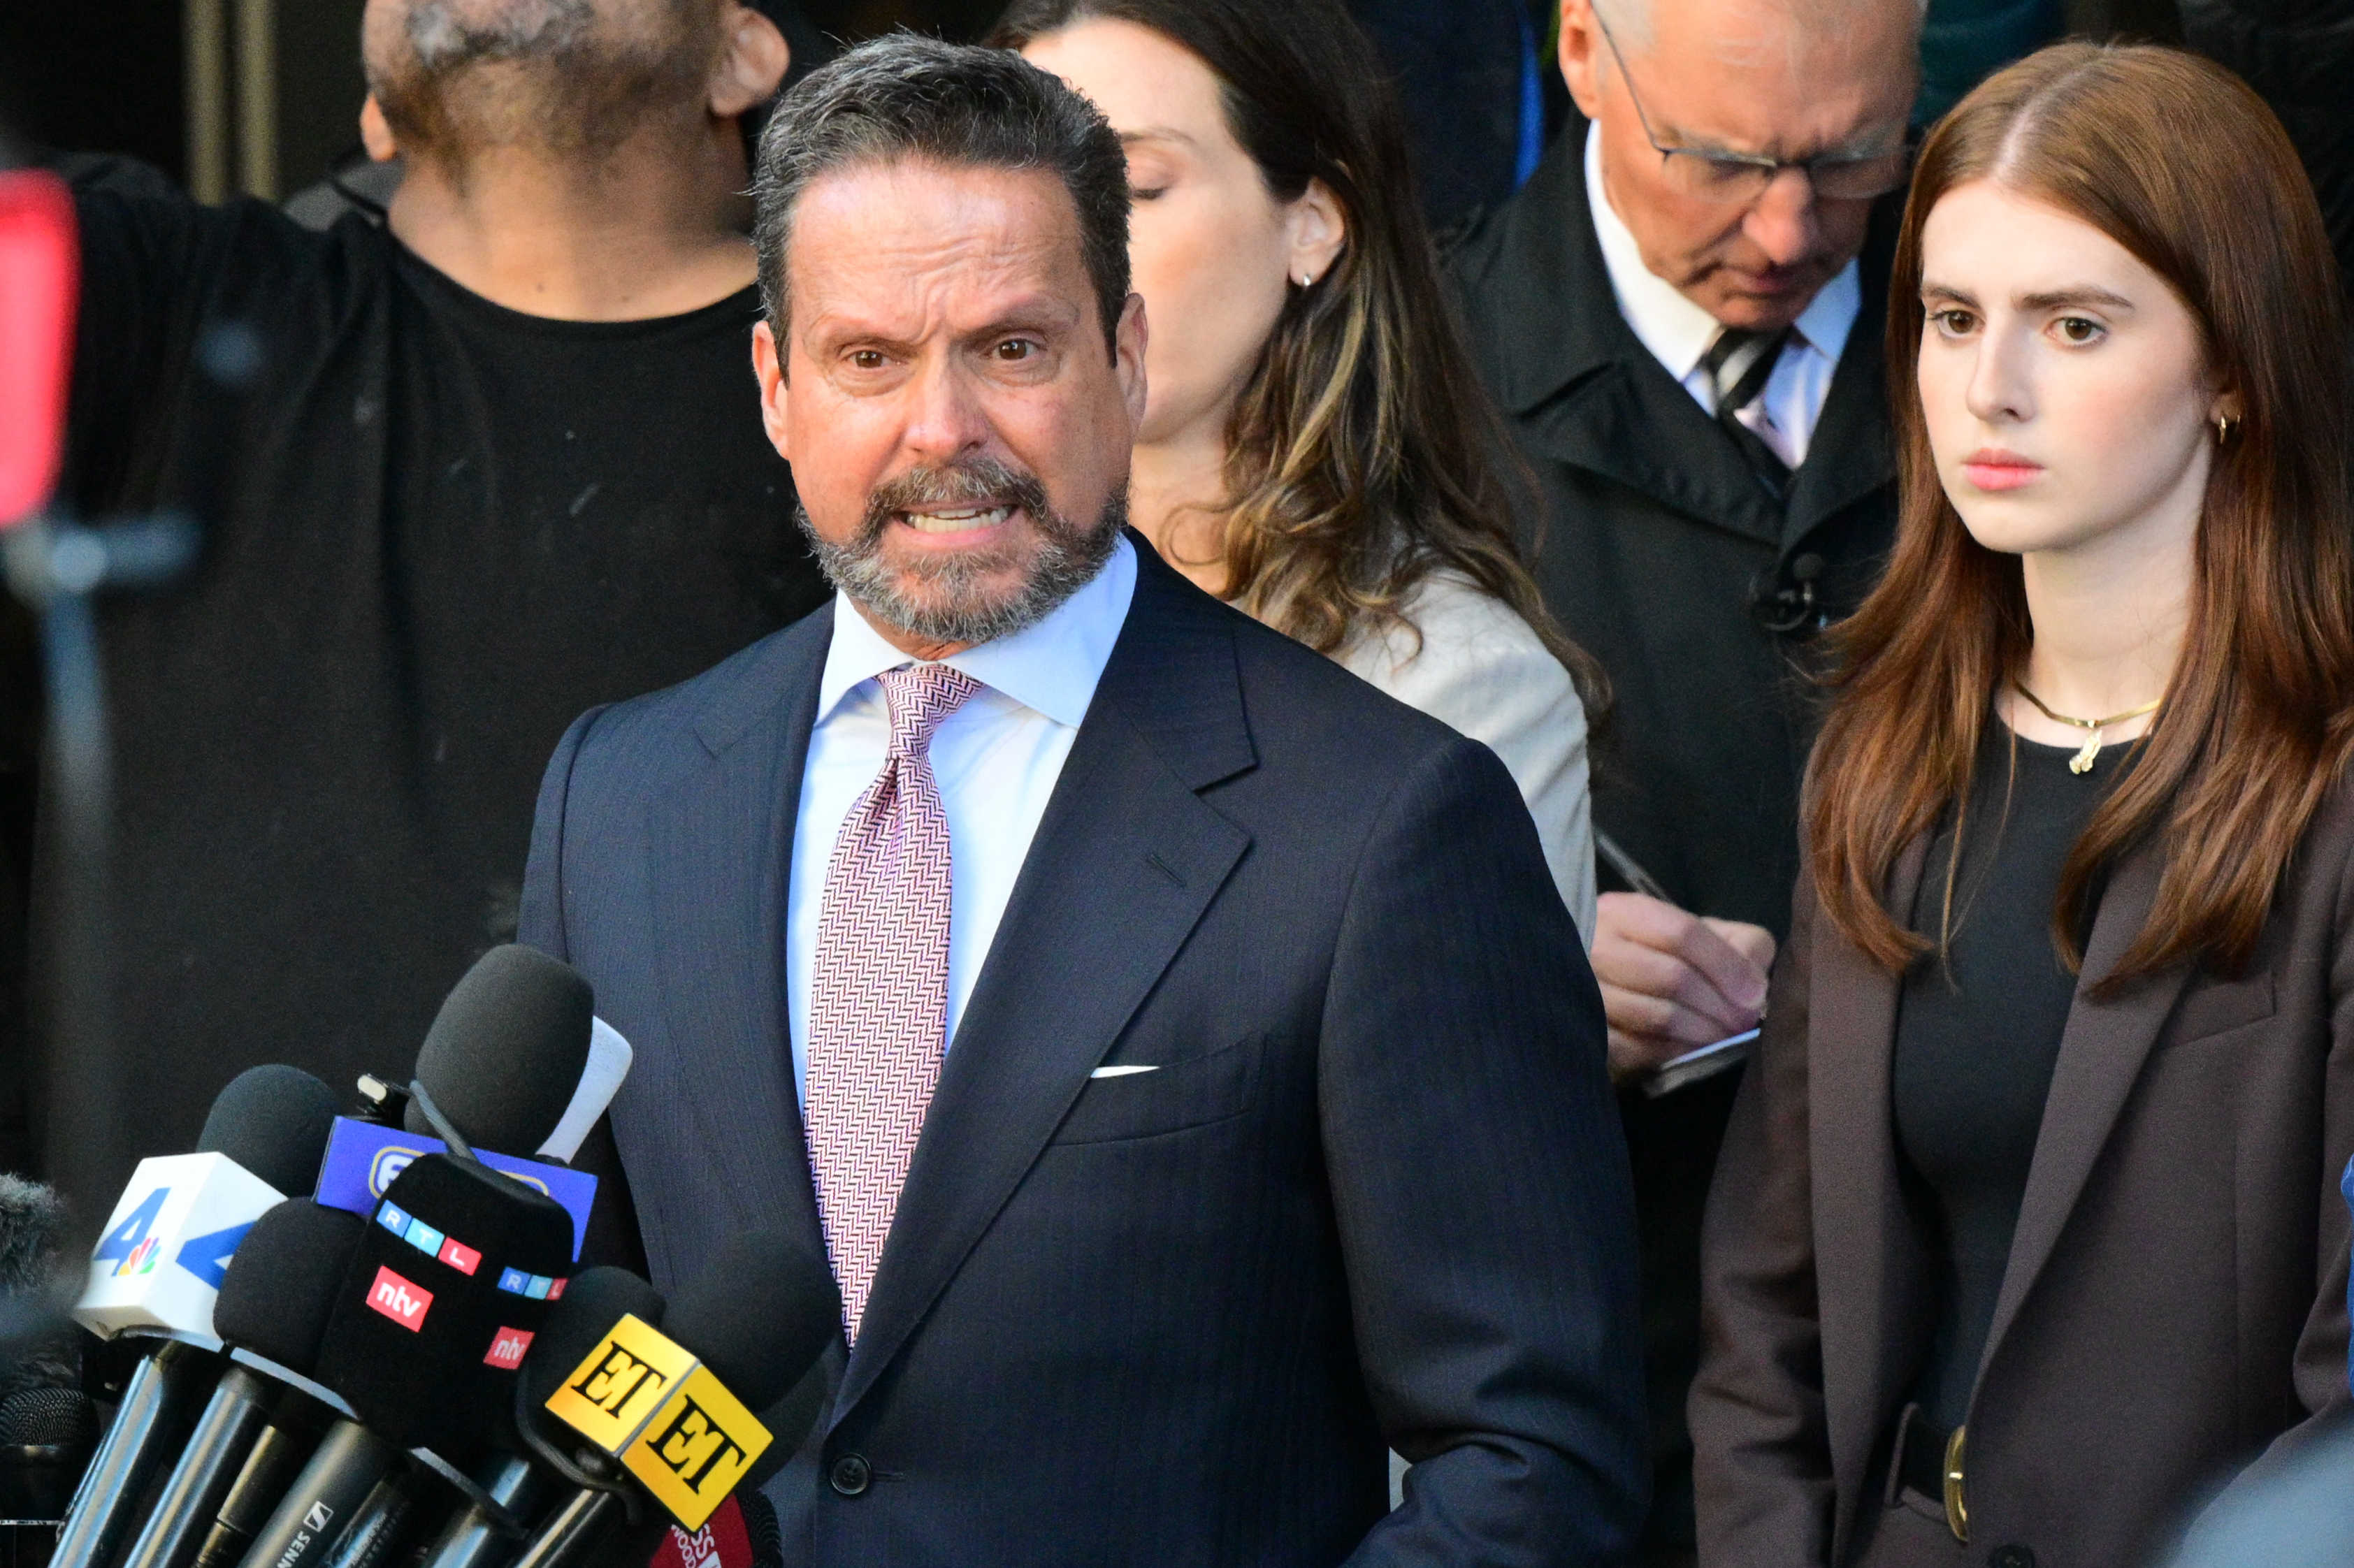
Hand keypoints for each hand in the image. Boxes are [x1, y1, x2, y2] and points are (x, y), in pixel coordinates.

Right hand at [1590, 893, 1775, 1084]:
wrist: (1612, 989)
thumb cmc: (1669, 961)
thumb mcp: (1707, 936)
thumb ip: (1742, 945)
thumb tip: (1752, 987)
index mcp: (1625, 912)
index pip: (1681, 932)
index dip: (1726, 966)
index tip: (1754, 995)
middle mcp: (1595, 944)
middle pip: (1672, 977)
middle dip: (1719, 1007)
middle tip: (1742, 1025)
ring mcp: (1582, 990)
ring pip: (1657, 1015)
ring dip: (1702, 1034)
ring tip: (1722, 1041)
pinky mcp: (1582, 1033)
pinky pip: (1635, 1049)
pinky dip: (1674, 1054)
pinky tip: (1690, 1053)